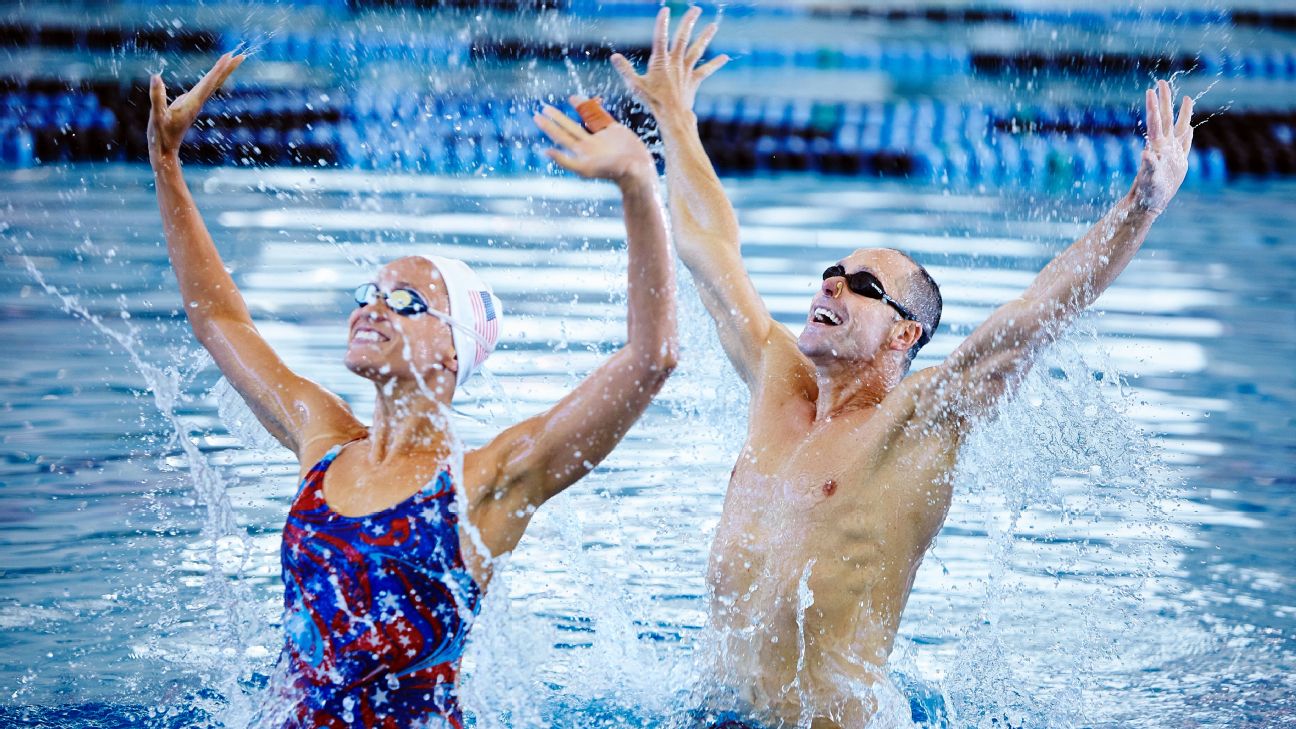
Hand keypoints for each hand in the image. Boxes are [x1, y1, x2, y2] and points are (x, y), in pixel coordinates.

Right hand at [147, 51, 244, 163]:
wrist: (165, 151)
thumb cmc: (161, 136)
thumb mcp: (157, 116)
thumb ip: (157, 97)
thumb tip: (156, 77)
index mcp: (192, 103)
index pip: (208, 82)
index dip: (218, 69)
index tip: (229, 57)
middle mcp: (197, 102)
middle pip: (215, 82)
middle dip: (227, 68)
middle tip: (241, 55)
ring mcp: (194, 103)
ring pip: (211, 84)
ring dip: (221, 72)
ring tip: (231, 59)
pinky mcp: (189, 104)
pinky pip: (204, 88)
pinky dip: (210, 79)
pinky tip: (214, 76)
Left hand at [533, 97, 653, 183]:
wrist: (638, 172)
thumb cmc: (612, 173)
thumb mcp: (585, 169)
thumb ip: (565, 161)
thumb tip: (545, 151)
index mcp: (581, 152)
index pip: (560, 136)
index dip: (548, 126)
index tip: (537, 116)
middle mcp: (589, 144)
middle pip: (569, 127)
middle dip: (556, 117)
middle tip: (543, 108)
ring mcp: (602, 137)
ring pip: (586, 119)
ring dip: (577, 109)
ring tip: (570, 98)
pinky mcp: (615, 131)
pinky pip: (602, 116)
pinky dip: (596, 108)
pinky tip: (591, 100)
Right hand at [610, 7, 728, 115]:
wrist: (672, 116)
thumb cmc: (652, 101)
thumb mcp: (635, 85)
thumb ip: (625, 69)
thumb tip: (614, 57)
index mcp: (660, 61)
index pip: (660, 37)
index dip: (662, 23)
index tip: (665, 10)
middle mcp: (675, 62)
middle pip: (683, 37)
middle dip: (689, 22)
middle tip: (696, 9)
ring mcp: (686, 70)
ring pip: (697, 50)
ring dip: (705, 37)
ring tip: (714, 25)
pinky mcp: (693, 81)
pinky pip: (705, 70)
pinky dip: (715, 64)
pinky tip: (725, 57)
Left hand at [1130, 78, 1193, 214]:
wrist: (1150, 204)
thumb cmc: (1148, 194)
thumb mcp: (1149, 181)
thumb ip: (1149, 167)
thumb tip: (1146, 154)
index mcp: (1157, 147)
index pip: (1155, 122)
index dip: (1153, 107)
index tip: (1150, 90)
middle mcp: (1163, 146)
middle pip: (1165, 118)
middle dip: (1164, 100)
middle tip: (1162, 82)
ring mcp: (1171, 153)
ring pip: (1178, 128)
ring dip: (1182, 113)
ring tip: (1186, 98)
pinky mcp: (1178, 162)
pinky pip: (1185, 144)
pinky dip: (1188, 134)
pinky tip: (1189, 128)